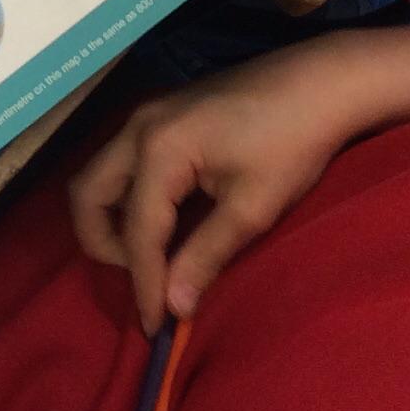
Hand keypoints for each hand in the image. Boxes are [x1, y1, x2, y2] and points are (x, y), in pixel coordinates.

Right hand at [69, 46, 349, 330]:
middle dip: (105, 247)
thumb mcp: (253, 207)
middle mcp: (138, 128)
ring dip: (114, 221)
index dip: (144, 285)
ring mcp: (146, 115)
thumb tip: (174, 307)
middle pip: (88, 196)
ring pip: (101, 177)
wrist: (321, 82)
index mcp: (159, 149)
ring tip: (155, 257)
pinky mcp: (161, 114)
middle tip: (146, 280)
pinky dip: (130, 199)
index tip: (156, 329)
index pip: (138, 232)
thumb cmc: (294, 143)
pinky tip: (168, 223)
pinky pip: (123, 164)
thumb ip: (206, 256)